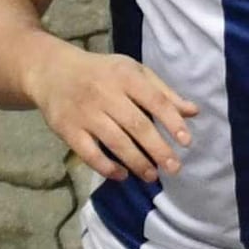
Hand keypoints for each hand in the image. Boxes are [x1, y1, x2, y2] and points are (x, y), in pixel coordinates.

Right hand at [34, 43, 198, 183]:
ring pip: (115, 141)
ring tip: (152, 175)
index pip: (154, 100)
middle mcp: (106, 94)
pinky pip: (89, 153)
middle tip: (174, 168)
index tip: (186, 142)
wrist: (53, 72)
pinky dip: (106, 166)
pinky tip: (121, 175)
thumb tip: (194, 112)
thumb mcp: (134, 72)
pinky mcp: (68, 130)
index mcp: (126, 76)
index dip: (172, 122)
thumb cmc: (103, 73)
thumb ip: (163, 93)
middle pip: (137, 125)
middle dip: (158, 149)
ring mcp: (85, 113)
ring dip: (136, 161)